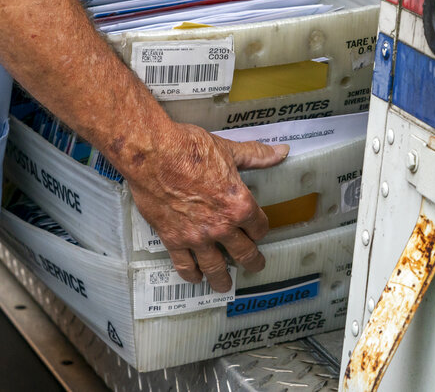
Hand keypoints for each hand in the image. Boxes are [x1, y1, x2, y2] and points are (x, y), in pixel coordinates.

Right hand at [125, 123, 288, 291]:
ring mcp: (197, 236)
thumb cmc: (189, 149)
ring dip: (222, 278)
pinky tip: (195, 277)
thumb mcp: (228, 150)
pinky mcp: (173, 239)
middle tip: (254, 265)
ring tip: (224, 285)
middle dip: (252, 261)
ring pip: (215, 268)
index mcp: (239, 205)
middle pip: (243, 253)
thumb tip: (281, 152)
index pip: (259, 226)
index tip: (257, 231)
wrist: (153, 154)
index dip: (260, 229)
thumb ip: (256, 155)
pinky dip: (191, 274)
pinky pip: (184, 265)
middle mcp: (221, 226)